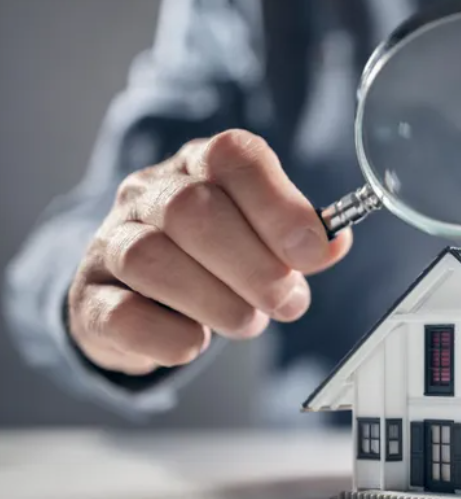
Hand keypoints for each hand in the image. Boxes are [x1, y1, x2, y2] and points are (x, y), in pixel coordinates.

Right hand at [67, 130, 351, 375]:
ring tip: (247, 321)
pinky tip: (196, 341)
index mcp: (201, 165)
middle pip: (193, 211)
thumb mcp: (264, 237)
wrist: (142, 297)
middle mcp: (148, 192)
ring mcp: (110, 242)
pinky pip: (121, 315)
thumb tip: (332, 244)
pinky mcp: (89, 298)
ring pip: (152, 258)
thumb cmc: (215, 259)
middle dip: (255, 266)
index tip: (314, 254)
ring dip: (217, 302)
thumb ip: (300, 238)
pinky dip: (170, 336)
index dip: (280, 207)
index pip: (234, 158)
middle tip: (287, 303)